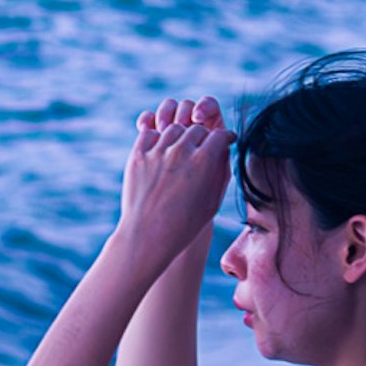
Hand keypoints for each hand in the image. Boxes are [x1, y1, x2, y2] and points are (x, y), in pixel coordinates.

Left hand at [114, 95, 229, 283]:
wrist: (147, 237)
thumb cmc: (184, 226)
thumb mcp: (212, 202)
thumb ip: (221, 173)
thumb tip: (224, 152)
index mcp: (203, 161)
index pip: (220, 135)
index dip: (226, 137)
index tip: (227, 140)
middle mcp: (181, 151)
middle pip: (197, 129)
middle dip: (204, 136)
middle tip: (204, 146)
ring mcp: (157, 152)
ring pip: (174, 128)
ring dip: (181, 136)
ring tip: (182, 149)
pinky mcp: (138, 156)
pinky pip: (150, 134)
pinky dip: (158, 138)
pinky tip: (162, 150)